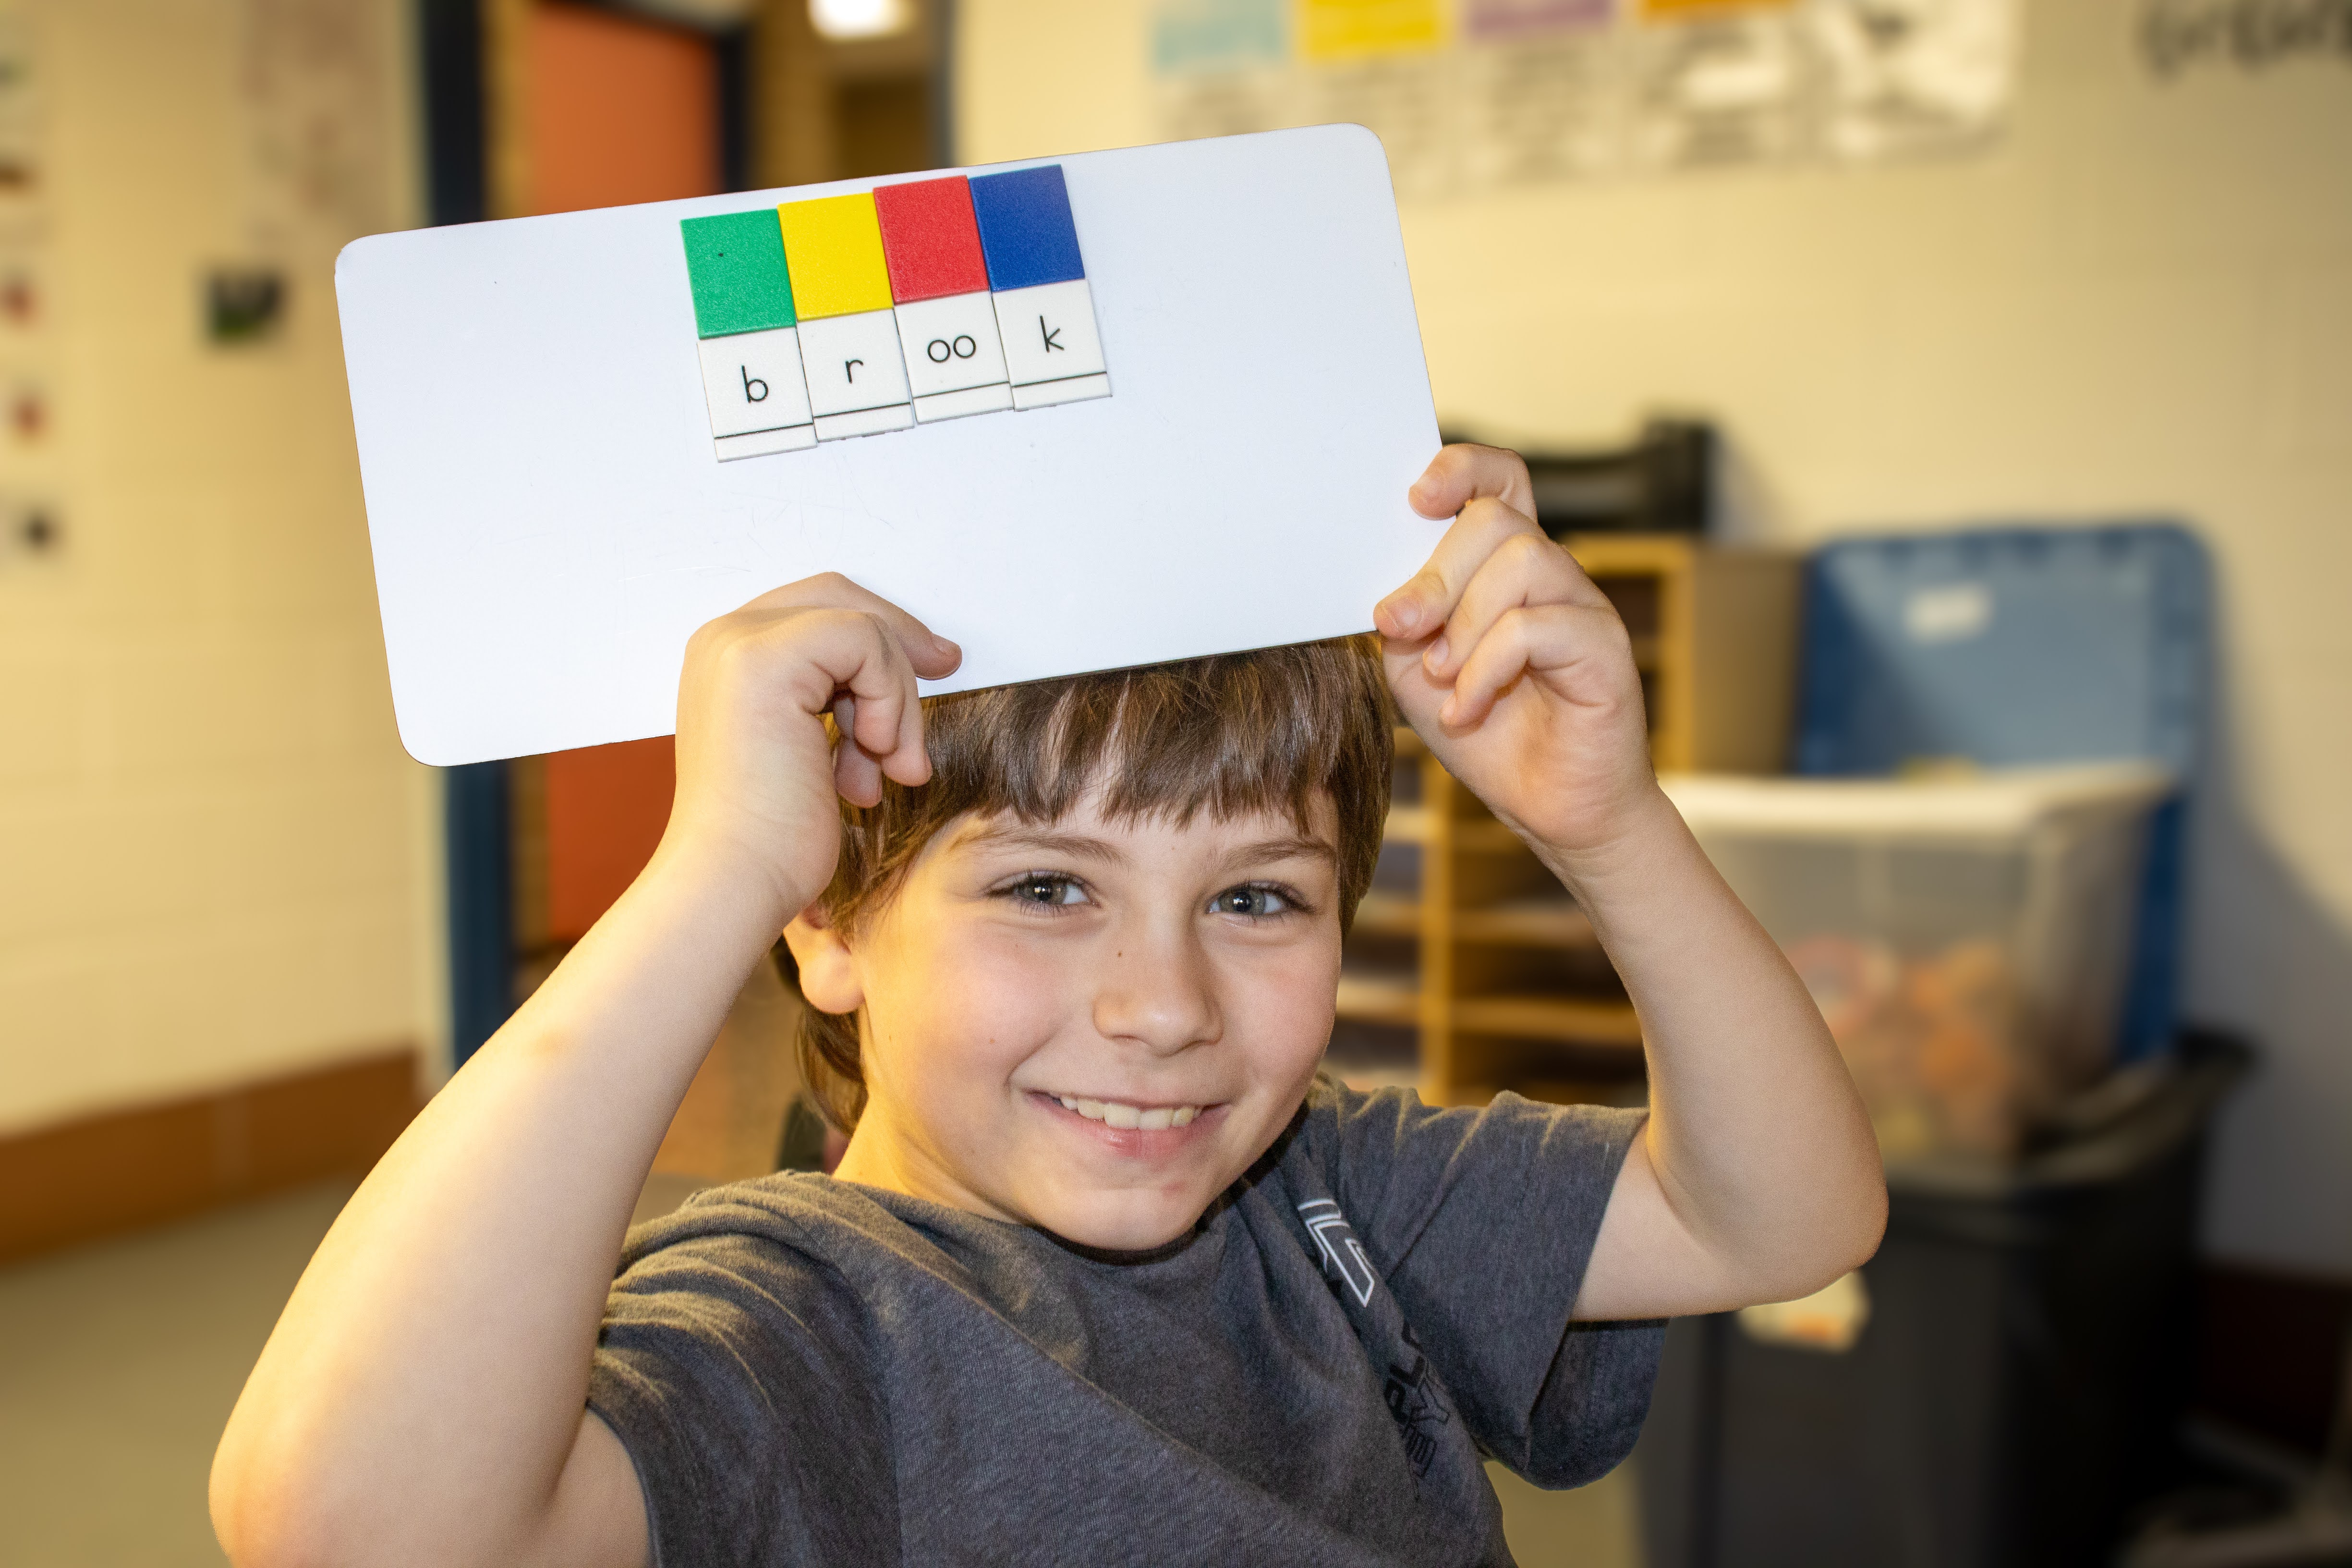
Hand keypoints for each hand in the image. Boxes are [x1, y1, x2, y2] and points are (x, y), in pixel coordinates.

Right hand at [663, 574, 959, 916]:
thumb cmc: (773, 838)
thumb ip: (840, 698)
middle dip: (900, 646)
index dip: (884, 635)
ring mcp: (739, 644)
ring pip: (863, 627)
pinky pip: (866, 643)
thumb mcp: (816, 748)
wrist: (735, 883)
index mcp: (728, 659)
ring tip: (890, 767)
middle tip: (948, 670)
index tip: (935, 666)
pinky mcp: (765, 660)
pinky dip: (888, 701)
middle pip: (842, 598)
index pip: (821, 609)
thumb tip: (920, 659)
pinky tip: (873, 757)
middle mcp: (725, 640)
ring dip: (896, 702)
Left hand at [1374, 445, 1662, 865]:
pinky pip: (1535, 627)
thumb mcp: (1417, 674)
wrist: (1551, 809)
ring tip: (1443, 678)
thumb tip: (1380, 590)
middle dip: (1434, 575)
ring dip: (1462, 624)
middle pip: (1496, 518)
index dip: (1460, 469)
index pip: (1498, 480)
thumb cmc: (1489, 734)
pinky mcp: (1604, 647)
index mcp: (1505, 568)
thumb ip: (1402, 623)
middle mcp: (1551, 574)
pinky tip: (1466, 708)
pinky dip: (1485, 669)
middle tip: (1399, 628)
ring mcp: (1583, 606)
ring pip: (1522, 560)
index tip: (1414, 499)